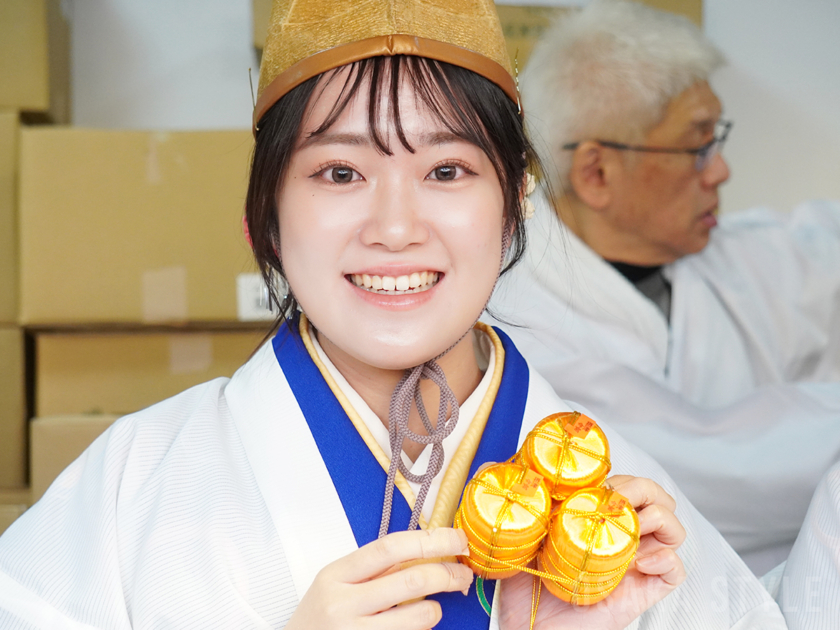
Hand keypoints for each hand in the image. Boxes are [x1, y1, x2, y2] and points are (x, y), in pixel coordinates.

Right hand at [285, 527, 473, 629]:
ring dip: (436, 609)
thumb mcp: (335, 585)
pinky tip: (416, 627)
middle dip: (447, 573)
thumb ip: (373, 569)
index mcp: (335, 575)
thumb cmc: (319, 619)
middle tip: (462, 574)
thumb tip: (427, 549)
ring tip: (433, 608)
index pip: (389, 548)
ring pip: (418, 615)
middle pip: (412, 579)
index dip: (429, 540)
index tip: (454, 538)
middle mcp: (342, 603)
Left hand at [498, 475, 685, 629]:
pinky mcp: (642, 591)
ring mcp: (635, 562)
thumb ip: (507, 498)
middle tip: (618, 502)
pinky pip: (675, 569)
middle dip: (644, 489)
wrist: (528, 626)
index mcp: (598, 516)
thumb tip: (491, 466)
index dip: (618, 475)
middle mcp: (620, 536)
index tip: (597, 483)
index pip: (625, 481)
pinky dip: (666, 558)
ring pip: (673, 527)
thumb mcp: (514, 531)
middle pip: (657, 497)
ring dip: (660, 519)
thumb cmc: (523, 581)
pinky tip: (639, 560)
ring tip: (633, 529)